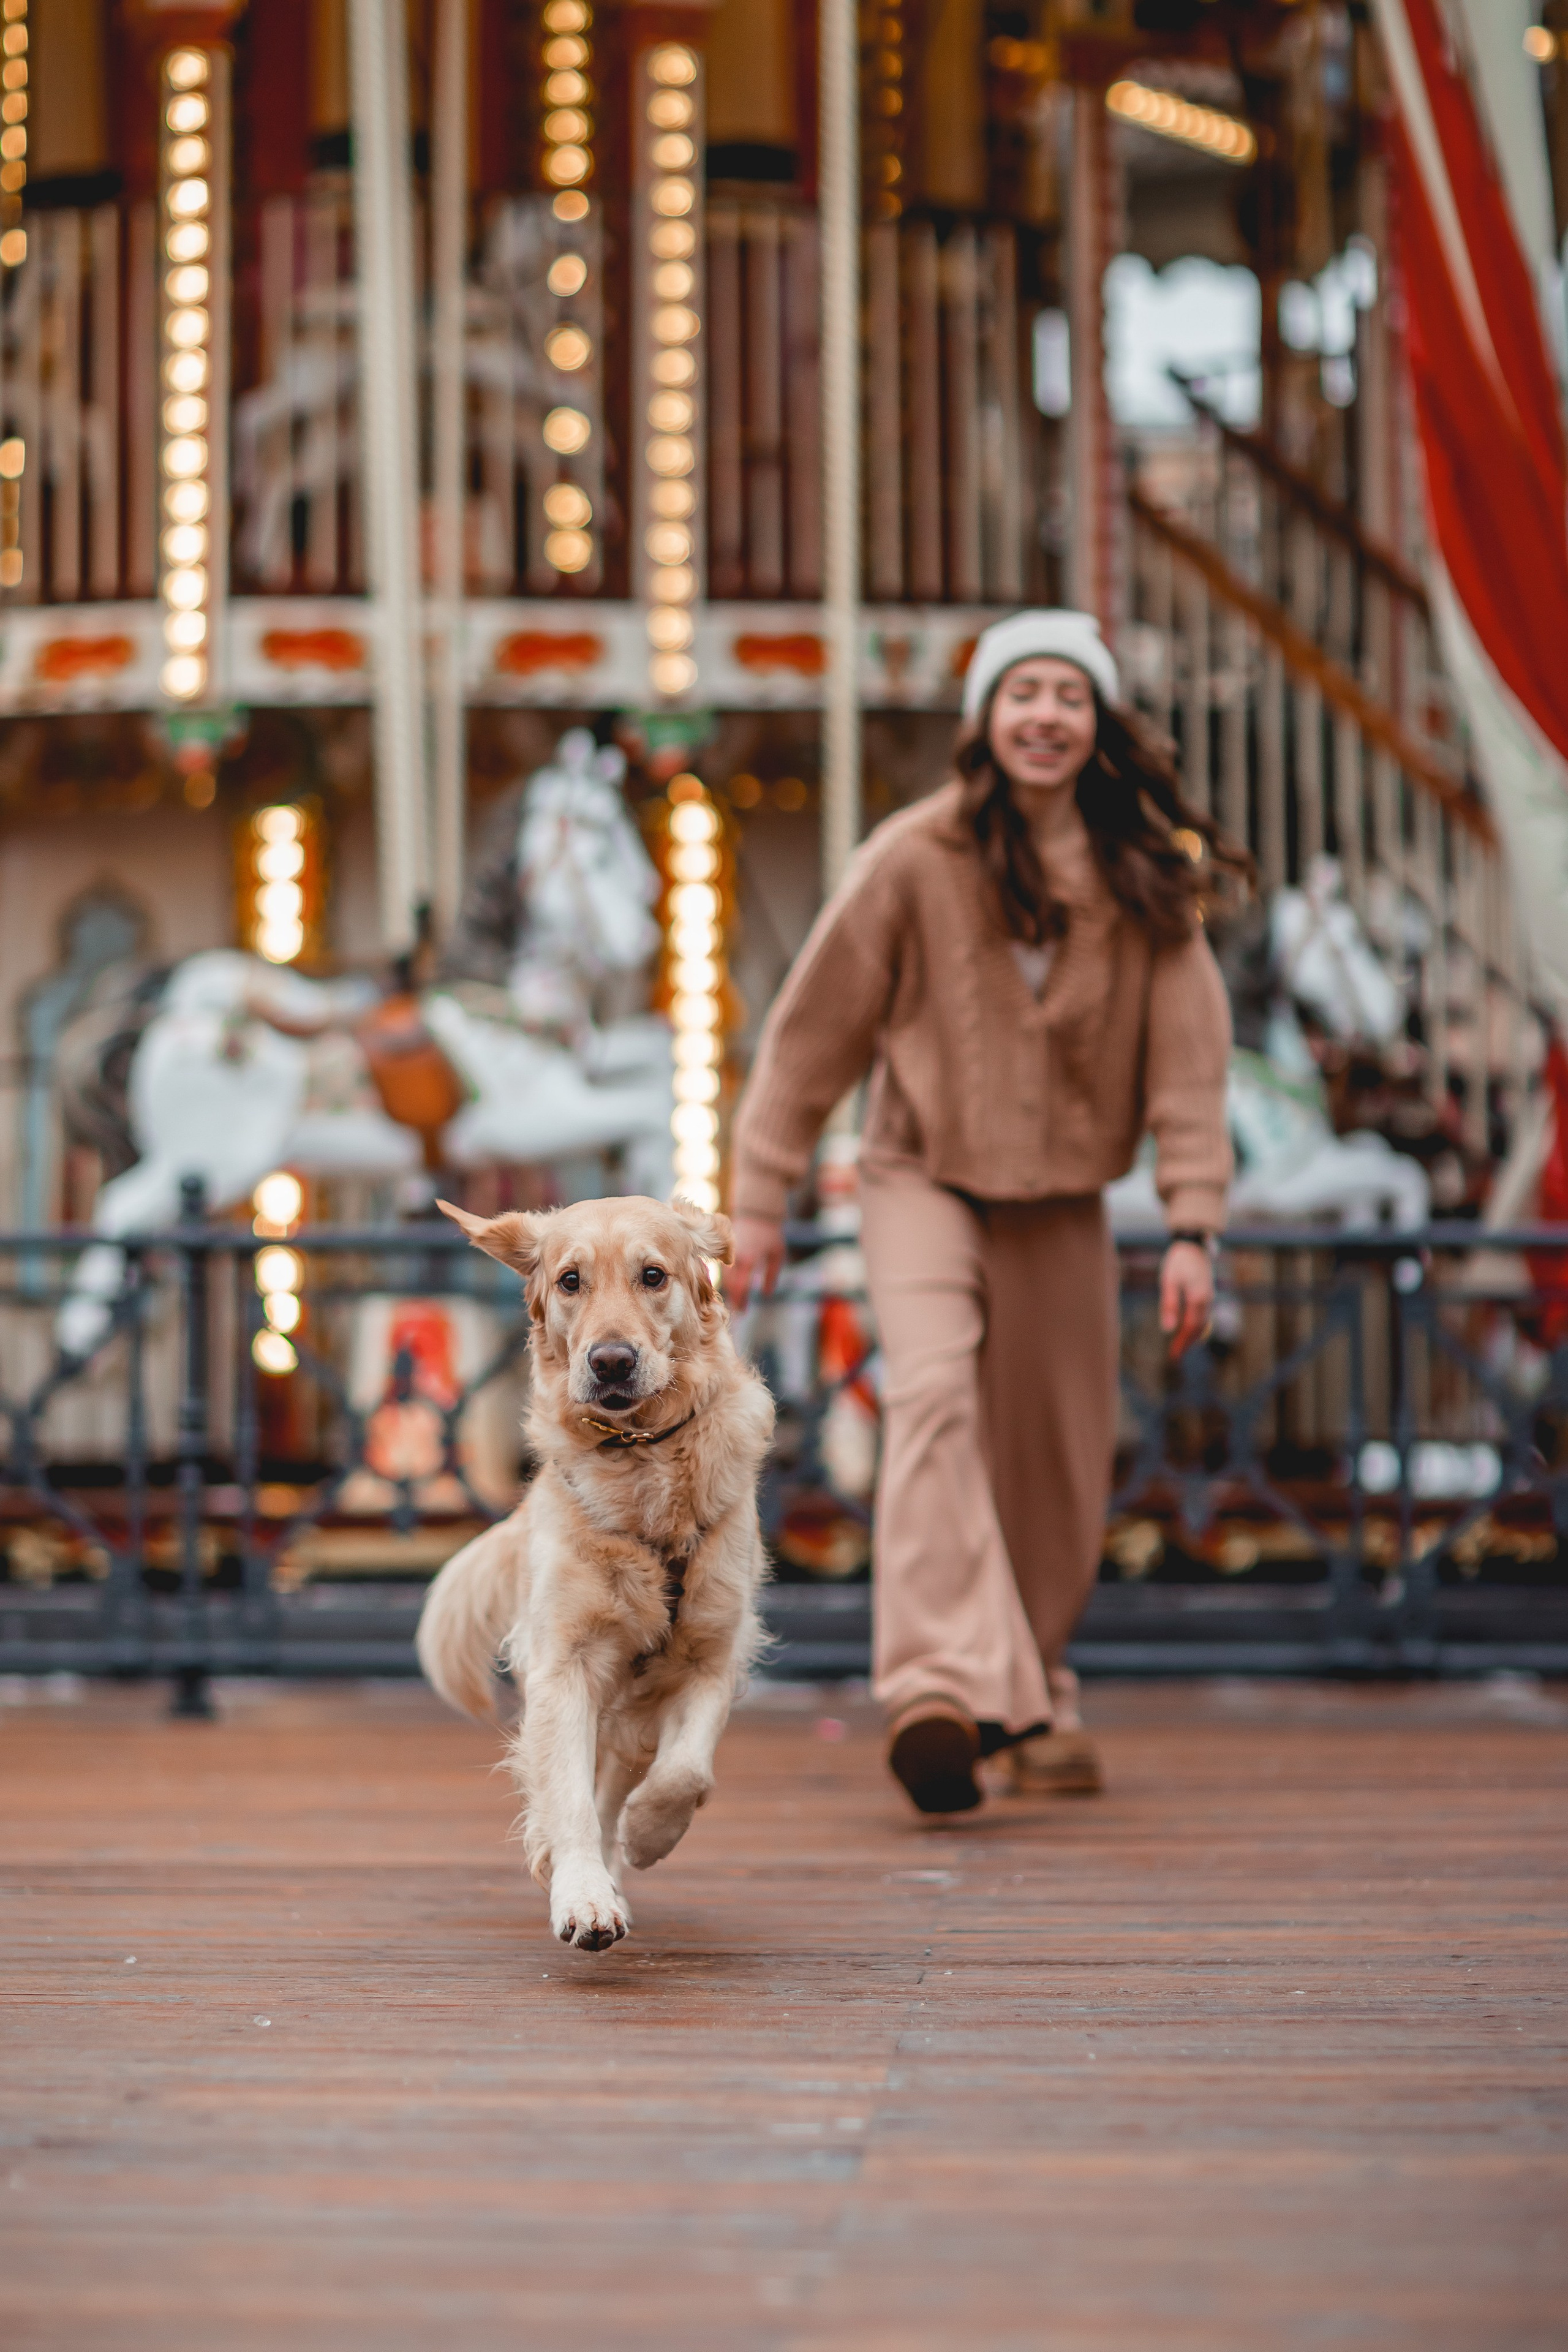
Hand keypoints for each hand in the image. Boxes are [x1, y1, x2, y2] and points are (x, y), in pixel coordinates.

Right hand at [726, 1214, 784, 1309]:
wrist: (757, 1213)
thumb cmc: (771, 1234)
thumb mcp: (777, 1255)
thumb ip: (771, 1276)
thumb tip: (765, 1295)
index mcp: (748, 1260)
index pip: (741, 1287)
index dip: (741, 1301)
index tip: (744, 1312)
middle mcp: (735, 1258)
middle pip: (730, 1285)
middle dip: (734, 1299)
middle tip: (739, 1312)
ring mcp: (728, 1254)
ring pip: (724, 1278)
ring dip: (730, 1291)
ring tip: (737, 1302)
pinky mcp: (725, 1251)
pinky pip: (723, 1270)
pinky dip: (727, 1281)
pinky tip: (733, 1288)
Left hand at [1160, 1239, 1213, 1357]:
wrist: (1193, 1243)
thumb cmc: (1178, 1260)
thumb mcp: (1168, 1281)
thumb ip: (1168, 1305)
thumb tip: (1167, 1329)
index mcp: (1198, 1298)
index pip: (1190, 1328)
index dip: (1182, 1343)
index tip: (1173, 1355)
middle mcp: (1207, 1299)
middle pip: (1199, 1328)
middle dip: (1187, 1343)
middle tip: (1175, 1355)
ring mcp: (1209, 1296)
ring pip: (1203, 1323)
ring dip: (1193, 1336)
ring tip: (1181, 1345)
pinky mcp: (1207, 1293)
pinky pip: (1204, 1315)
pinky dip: (1197, 1326)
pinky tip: (1188, 1329)